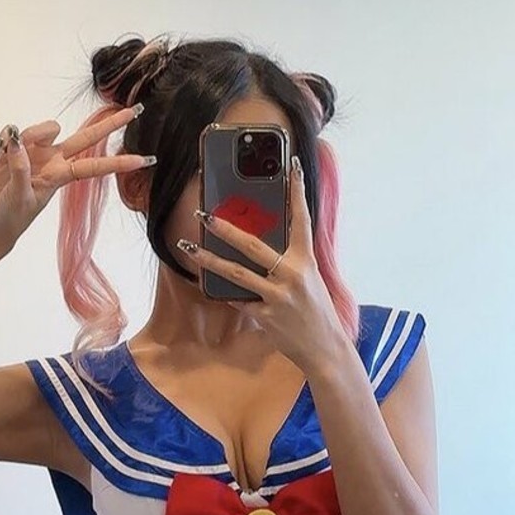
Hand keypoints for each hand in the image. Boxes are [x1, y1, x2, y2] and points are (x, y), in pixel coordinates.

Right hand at [0, 106, 155, 254]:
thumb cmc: (10, 217)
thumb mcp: (19, 197)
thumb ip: (20, 169)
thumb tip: (17, 141)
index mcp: (60, 176)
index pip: (95, 166)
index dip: (120, 162)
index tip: (145, 160)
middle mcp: (53, 161)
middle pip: (87, 138)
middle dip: (110, 124)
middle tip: (134, 110)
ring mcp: (35, 153)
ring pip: (44, 129)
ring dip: (32, 133)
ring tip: (12, 148)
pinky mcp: (13, 148)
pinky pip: (12, 132)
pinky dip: (6, 137)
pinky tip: (1, 147)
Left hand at [175, 158, 346, 375]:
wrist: (325, 348)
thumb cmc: (316, 311)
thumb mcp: (310, 280)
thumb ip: (290, 261)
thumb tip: (261, 245)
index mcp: (307, 261)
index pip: (302, 219)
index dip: (297, 192)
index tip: (293, 166)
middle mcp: (292, 276)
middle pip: (253, 246)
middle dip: (225, 229)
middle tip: (205, 214)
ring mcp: (278, 297)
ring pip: (236, 274)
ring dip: (209, 260)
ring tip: (189, 247)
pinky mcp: (266, 317)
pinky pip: (239, 300)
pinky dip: (224, 292)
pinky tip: (208, 284)